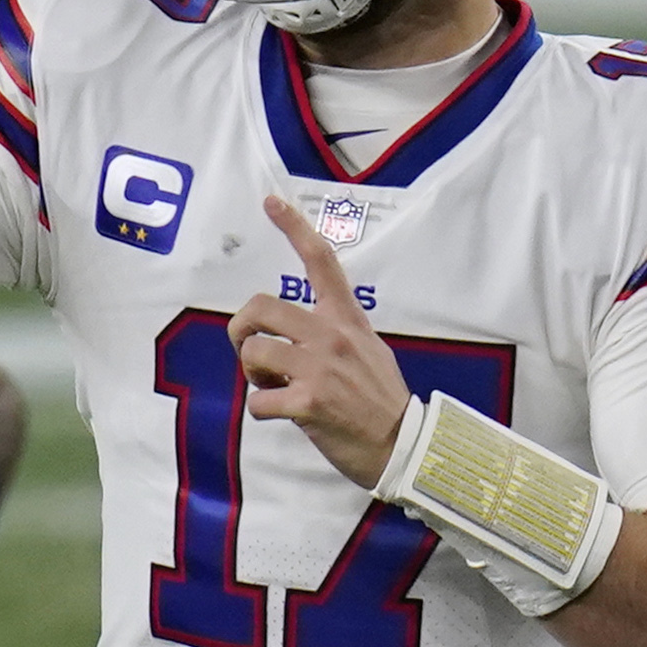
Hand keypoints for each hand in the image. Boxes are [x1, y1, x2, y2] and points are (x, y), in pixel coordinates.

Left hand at [229, 194, 410, 489]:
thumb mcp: (370, 349)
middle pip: (260, 307)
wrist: (405, 445)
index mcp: (346, 318)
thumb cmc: (381, 400)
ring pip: (253, 352)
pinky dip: (261, 411)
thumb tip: (300, 331)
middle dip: (241, 330)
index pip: (321, 260)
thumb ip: (337, 331)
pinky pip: (258, 401)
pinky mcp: (308, 403)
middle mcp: (331, 335)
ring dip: (253, 374)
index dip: (293, 226)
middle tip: (251, 351)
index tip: (271, 201)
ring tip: (274, 387)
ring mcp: (319, 368)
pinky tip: (282, 414)